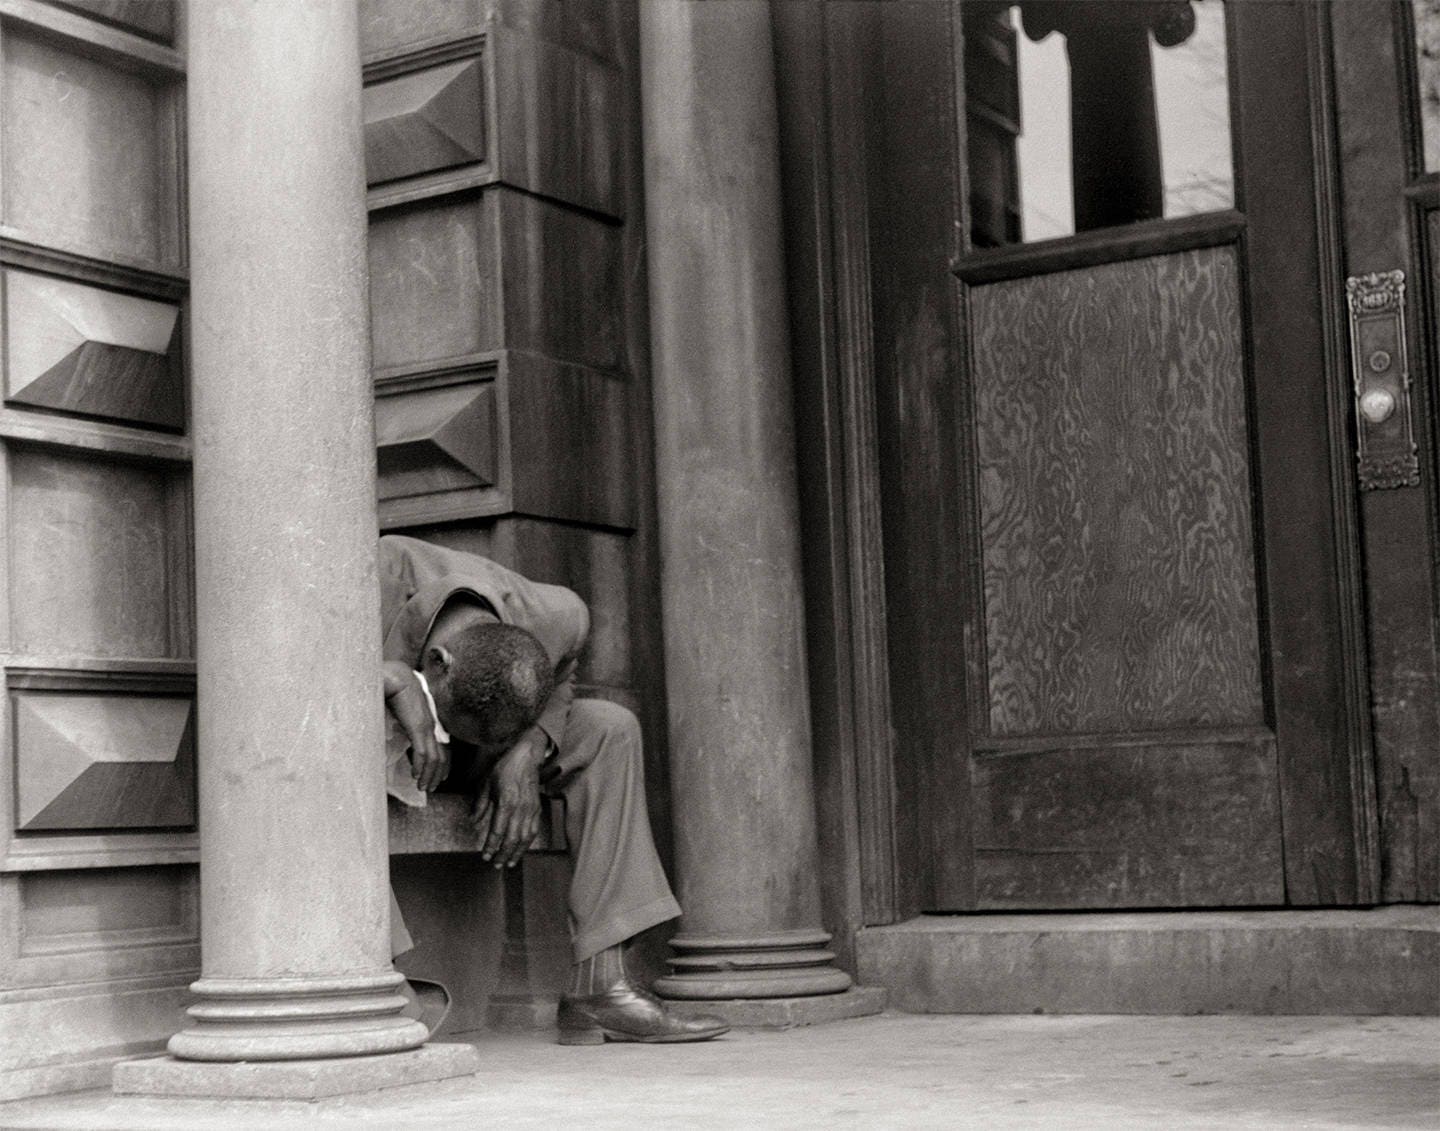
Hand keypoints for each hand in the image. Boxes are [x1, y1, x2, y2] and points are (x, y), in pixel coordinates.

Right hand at [383, 661, 448, 791]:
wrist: (395, 676)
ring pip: (435, 758)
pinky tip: (416, 776)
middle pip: (443, 755)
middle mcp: (432, 725)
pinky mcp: (419, 728)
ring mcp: (427, 727)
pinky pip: (424, 753)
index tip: (438, 776)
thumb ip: (402, 723)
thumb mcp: (401, 711)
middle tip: (430, 787)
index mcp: (428, 720)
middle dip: (437, 774)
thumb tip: (392, 735)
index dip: (442, 763)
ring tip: (422, 787)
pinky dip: (421, 767)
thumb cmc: (394, 690)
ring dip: (429, 775)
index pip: (442, 746)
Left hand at [472, 728, 548, 867]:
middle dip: (504, 854)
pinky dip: (527, 843)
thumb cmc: (506, 768)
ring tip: (510, 863)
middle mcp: (520, 808)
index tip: (484, 855)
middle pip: (512, 838)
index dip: (491, 846)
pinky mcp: (537, 809)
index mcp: (506, 802)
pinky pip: (533, 830)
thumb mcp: (486, 783)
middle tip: (496, 864)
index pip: (497, 831)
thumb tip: (473, 821)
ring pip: (525, 837)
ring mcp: (531, 809)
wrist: (527, 757)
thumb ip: (480, 804)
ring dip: (517, 852)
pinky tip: (521, 849)